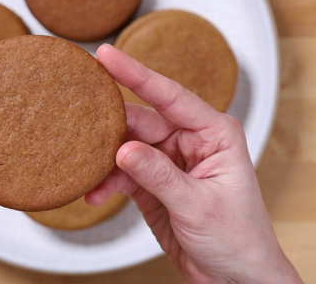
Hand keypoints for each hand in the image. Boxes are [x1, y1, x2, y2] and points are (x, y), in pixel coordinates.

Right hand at [87, 45, 301, 283]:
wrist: (236, 280)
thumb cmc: (238, 239)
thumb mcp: (198, 205)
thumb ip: (159, 175)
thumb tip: (125, 149)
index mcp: (213, 133)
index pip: (170, 96)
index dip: (135, 73)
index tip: (106, 55)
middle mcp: (190, 141)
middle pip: (141, 121)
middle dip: (109, 126)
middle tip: (76, 121)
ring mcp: (169, 162)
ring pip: (126, 147)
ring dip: (104, 160)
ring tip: (83, 169)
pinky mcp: (153, 184)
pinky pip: (122, 174)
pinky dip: (106, 182)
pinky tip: (94, 193)